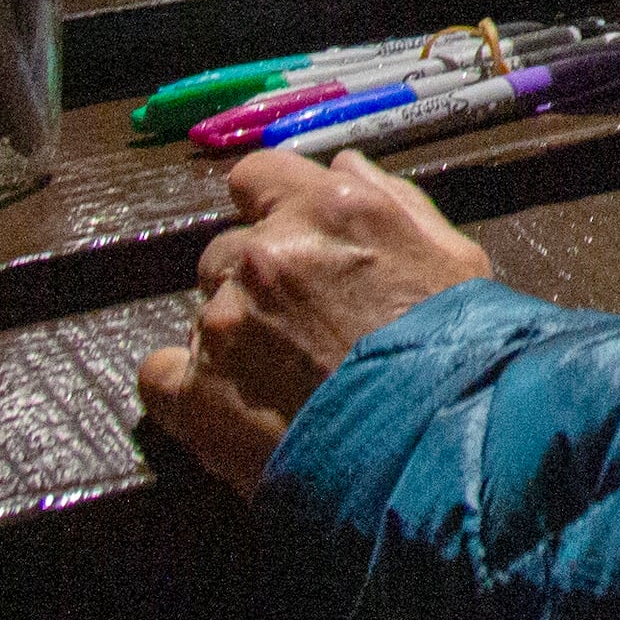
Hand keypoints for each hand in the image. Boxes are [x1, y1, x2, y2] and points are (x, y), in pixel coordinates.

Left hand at [135, 147, 495, 491]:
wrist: (439, 452)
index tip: (285, 241)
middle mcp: (267, 255)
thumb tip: (343, 168)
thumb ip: (394, 202)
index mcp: (330, 211)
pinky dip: (185, 389)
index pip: (256, 176)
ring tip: (280, 385)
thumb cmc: (459, 356)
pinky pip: (160, 376)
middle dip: (253, 284)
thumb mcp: (453, 258)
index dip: (267, 207)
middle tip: (297, 332)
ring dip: (231, 339)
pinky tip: (225, 409)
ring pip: (201, 314)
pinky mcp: (197, 392)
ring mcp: (225, 322)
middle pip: (226, 252)